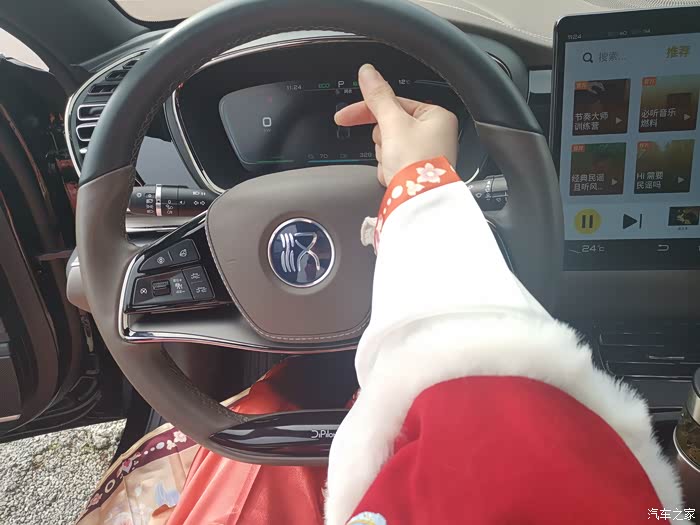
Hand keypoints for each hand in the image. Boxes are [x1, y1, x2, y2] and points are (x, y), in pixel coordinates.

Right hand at [335, 64, 457, 186]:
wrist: (419, 203)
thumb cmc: (416, 164)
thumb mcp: (393, 123)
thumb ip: (378, 96)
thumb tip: (367, 72)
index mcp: (436, 116)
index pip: (394, 103)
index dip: (368, 110)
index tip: (344, 116)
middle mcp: (435, 133)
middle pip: (390, 126)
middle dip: (382, 140)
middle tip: (387, 148)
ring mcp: (427, 154)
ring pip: (389, 145)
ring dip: (384, 155)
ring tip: (394, 165)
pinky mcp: (416, 172)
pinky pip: (392, 162)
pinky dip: (389, 169)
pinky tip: (395, 175)